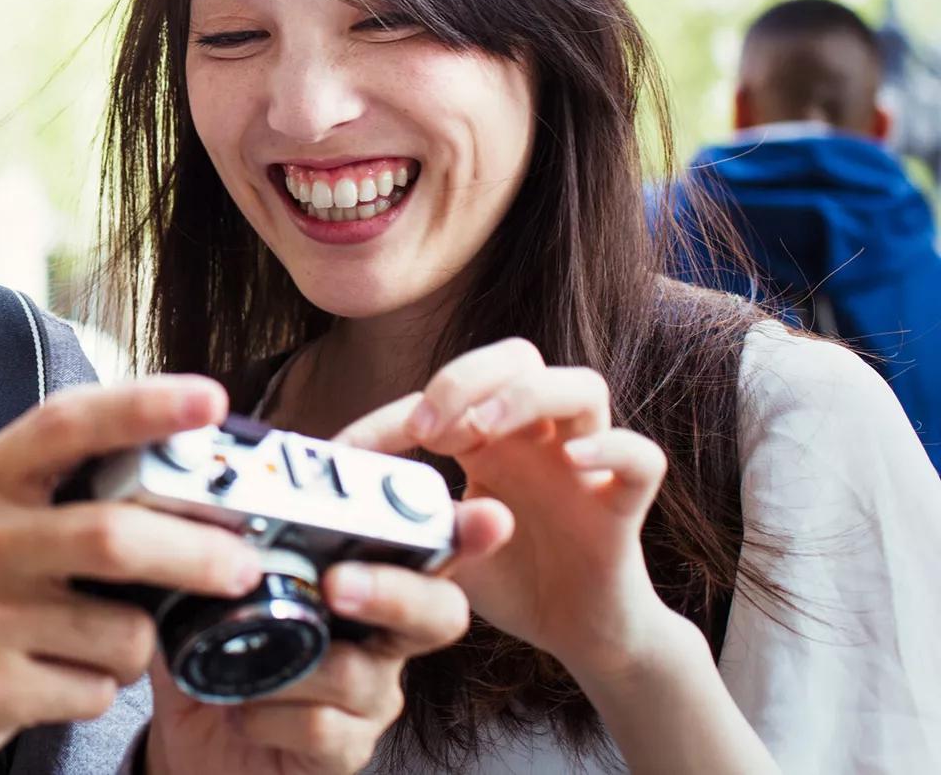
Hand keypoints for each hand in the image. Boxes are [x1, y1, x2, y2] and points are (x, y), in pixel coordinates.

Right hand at [0, 376, 271, 774]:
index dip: (144, 406)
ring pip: (118, 632)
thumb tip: (170, 463)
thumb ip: (51, 484)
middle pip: (112, 537)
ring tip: (110, 638)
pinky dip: (101, 687)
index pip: (68, 425)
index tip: (209, 400)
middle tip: (242, 567)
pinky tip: (59, 675)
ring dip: (138, 643)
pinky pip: (92, 692)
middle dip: (196, 554)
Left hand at [146, 502, 511, 774]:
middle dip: (395, 591)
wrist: (190, 743)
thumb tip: (196, 493)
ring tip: (243, 663)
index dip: (465, 533)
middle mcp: (380, 637)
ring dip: (293, 667)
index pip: (424, 547)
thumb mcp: (205, 588)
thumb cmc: (210, 653)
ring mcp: (369, 697)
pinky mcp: (345, 751)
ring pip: (359, 673)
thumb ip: (216, 543)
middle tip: (338, 584)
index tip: (489, 516)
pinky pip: (324, 728)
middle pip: (437, 612)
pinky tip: (241, 710)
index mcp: (357, 580)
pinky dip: (270, 715)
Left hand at [336, 338, 677, 683]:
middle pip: (519, 357)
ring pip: (583, 385)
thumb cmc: (510, 576)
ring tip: (483, 430)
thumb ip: (405, 518)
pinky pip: (642, 457)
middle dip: (467, 376)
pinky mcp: (623, 505)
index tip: (353, 452)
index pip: (451, 387)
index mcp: (489, 439)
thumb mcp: (440, 544)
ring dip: (527, 395)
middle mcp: (538, 438)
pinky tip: (575, 458)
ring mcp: (585, 466)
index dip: (398, 410)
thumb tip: (349, 498)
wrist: (576, 633)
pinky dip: (613, 446)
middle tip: (429, 430)